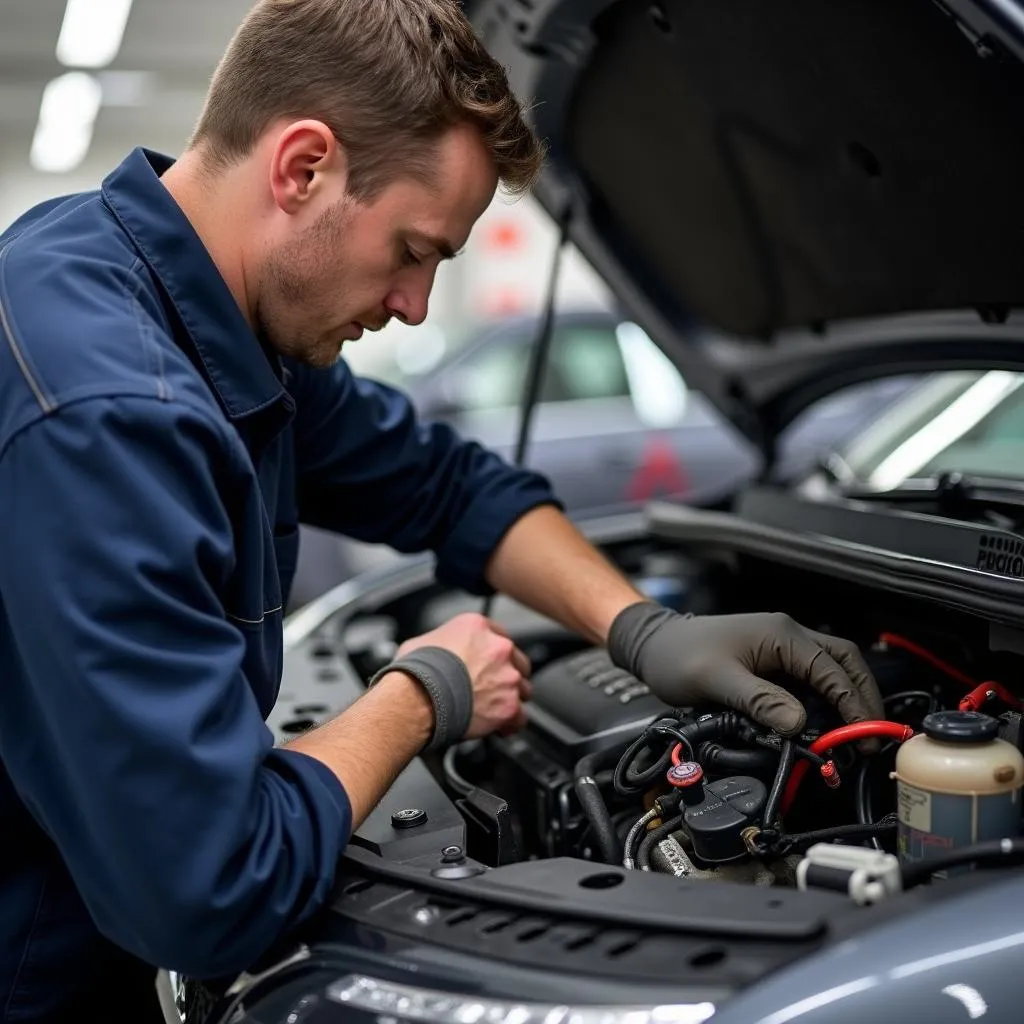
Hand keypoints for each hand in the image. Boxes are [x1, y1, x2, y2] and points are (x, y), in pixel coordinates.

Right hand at [397, 613, 532, 738]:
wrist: (415, 699)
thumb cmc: (414, 673)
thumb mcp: (421, 643)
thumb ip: (440, 644)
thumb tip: (433, 653)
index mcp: (478, 628)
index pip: (498, 635)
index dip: (492, 653)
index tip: (488, 663)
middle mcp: (498, 649)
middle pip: (517, 661)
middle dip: (505, 675)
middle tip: (489, 687)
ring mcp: (507, 677)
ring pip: (523, 689)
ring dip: (509, 698)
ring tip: (490, 708)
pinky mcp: (509, 705)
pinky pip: (520, 717)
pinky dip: (510, 724)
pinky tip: (498, 727)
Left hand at [608, 604, 884, 735]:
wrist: (654, 645)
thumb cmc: (678, 655)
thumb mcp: (717, 680)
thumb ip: (759, 701)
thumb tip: (797, 723)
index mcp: (781, 634)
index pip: (832, 670)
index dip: (853, 704)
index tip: (864, 734)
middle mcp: (786, 636)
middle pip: (843, 663)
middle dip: (862, 698)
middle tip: (871, 733)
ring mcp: (780, 647)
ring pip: (829, 670)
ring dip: (844, 699)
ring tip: (852, 733)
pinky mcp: (770, 662)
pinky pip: (808, 679)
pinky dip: (822, 700)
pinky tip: (821, 723)